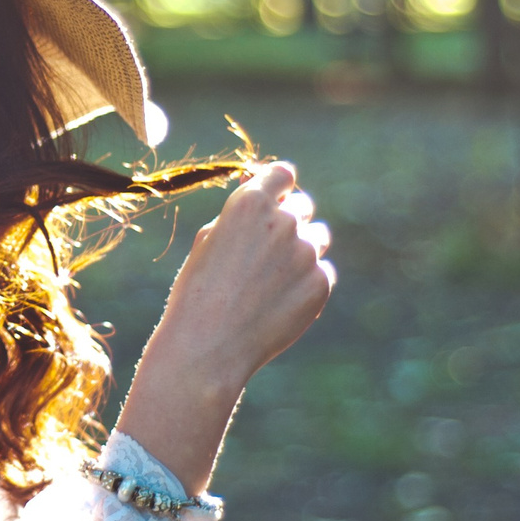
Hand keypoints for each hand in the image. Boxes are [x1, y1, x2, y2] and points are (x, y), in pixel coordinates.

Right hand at [120, 159, 333, 492]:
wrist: (209, 346)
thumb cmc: (197, 293)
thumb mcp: (208, 242)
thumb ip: (241, 217)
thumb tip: (267, 206)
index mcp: (250, 202)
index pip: (283, 174)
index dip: (279, 185)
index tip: (277, 196)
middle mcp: (283, 221)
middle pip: (302, 206)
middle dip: (289, 221)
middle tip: (267, 251)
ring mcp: (306, 252)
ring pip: (317, 238)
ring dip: (301, 250)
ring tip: (271, 280)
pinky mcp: (321, 283)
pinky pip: (322, 272)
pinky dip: (306, 283)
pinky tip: (279, 302)